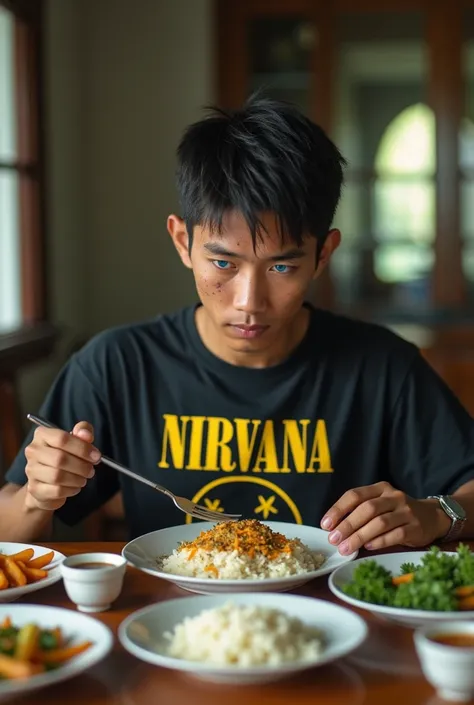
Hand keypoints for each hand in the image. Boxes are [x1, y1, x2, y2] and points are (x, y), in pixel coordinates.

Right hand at [24, 422, 100, 511]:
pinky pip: (56, 490)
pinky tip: (75, 487)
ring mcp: (31, 470)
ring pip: (57, 476)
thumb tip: (86, 434)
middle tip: (91, 470)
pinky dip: (71, 489)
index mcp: (42, 435)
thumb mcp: (76, 440)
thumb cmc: (64, 456)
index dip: (82, 448)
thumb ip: (83, 431)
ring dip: (77, 479)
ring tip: (83, 479)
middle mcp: (33, 451)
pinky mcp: (34, 489)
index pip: (62, 438)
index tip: (96, 456)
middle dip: (81, 466)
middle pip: (60, 458)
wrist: (46, 482)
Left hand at [320, 481, 450, 554]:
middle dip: (348, 525)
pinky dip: (380, 541)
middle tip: (334, 540)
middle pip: (367, 509)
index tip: (325, 525)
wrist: (432, 517)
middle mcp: (394, 496)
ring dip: (360, 536)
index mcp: (380, 488)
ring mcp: (406, 511)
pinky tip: (368, 548)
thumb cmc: (397, 513)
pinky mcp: (416, 527)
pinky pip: (396, 534)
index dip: (338, 509)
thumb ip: (360, 512)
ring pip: (380, 522)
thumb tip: (334, 529)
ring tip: (346, 548)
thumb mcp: (380, 505)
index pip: (355, 495)